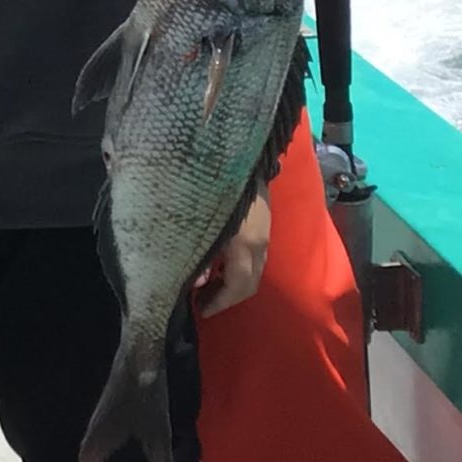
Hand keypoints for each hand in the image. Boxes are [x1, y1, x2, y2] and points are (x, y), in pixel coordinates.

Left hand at [195, 189, 270, 316]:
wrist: (238, 151)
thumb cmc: (208, 186)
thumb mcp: (196, 223)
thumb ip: (198, 255)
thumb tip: (196, 282)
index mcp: (245, 244)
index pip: (238, 286)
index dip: (219, 303)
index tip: (200, 310)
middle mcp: (260, 242)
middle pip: (249, 283)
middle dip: (227, 298)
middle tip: (202, 303)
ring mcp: (265, 232)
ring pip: (254, 271)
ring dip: (233, 283)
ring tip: (207, 286)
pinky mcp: (264, 223)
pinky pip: (254, 257)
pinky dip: (238, 268)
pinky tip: (218, 264)